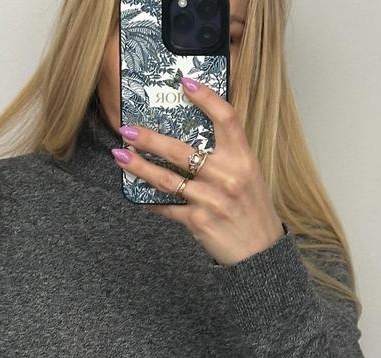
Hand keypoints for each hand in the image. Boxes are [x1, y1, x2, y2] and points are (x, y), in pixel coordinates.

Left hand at [112, 77, 283, 266]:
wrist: (259, 252)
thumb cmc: (252, 210)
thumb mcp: (249, 176)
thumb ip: (227, 156)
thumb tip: (194, 137)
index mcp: (244, 159)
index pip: (226, 118)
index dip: (205, 97)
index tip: (184, 82)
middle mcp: (228, 177)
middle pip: (182, 150)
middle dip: (150, 139)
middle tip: (127, 129)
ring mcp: (212, 200)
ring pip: (167, 179)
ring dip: (140, 167)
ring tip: (120, 156)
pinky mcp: (199, 222)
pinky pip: (168, 208)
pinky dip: (152, 202)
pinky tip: (138, 196)